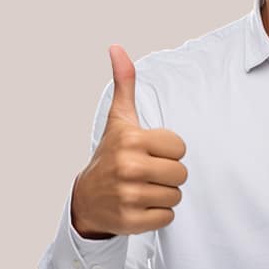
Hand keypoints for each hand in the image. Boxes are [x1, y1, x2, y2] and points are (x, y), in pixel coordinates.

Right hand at [71, 45, 187, 237]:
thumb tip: (116, 47)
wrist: (87, 198)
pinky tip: (140, 206)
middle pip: (181, 173)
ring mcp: (129, 196)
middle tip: (147, 173)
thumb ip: (124, 83)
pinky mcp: (131, 221)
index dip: (168, 151)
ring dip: (163, 194)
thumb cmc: (110, 154)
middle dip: (168, 174)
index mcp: (132, 140)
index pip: (180, 147)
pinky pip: (167, 217)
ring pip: (176, 196)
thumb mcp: (119, 119)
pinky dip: (158, 215)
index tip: (149, 152)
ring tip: (143, 189)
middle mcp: (129, 167)